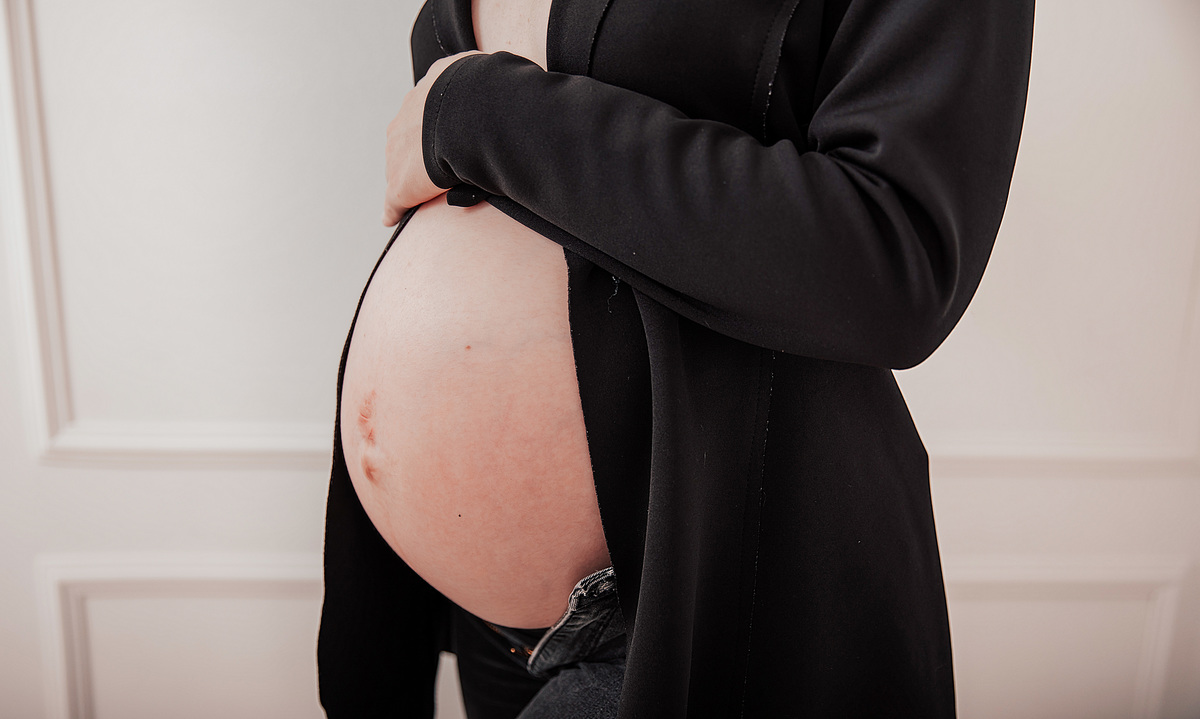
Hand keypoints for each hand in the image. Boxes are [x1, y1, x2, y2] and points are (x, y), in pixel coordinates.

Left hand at [383, 51, 484, 225]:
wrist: (473, 113)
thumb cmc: (487, 93)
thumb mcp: (487, 74)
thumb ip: (488, 81)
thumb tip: (506, 85)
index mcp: (427, 91)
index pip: (425, 112)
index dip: (438, 126)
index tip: (452, 135)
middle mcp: (407, 119)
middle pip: (408, 140)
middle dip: (421, 151)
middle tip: (447, 164)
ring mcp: (400, 152)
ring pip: (401, 167)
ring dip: (414, 178)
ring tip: (434, 191)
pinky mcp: (402, 184)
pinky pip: (394, 201)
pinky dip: (394, 209)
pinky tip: (393, 216)